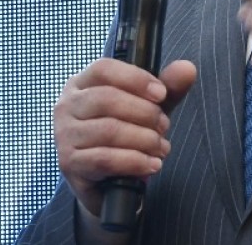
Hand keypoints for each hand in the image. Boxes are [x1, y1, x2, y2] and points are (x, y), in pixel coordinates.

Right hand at [54, 57, 197, 217]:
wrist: (104, 183)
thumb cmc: (122, 138)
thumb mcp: (145, 110)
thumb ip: (167, 90)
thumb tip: (187, 68)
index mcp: (80, 84)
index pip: (103, 69)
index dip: (135, 78)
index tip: (161, 94)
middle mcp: (66, 106)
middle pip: (107, 99)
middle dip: (145, 113)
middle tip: (164, 126)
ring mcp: (64, 134)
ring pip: (109, 130)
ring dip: (144, 139)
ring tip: (161, 147)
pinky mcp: (69, 162)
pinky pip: (106, 159)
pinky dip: (135, 161)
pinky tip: (151, 164)